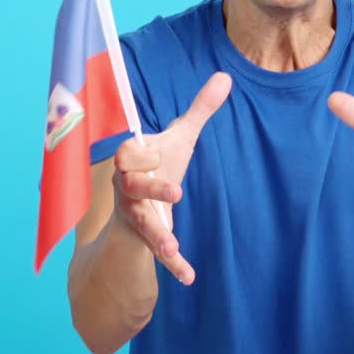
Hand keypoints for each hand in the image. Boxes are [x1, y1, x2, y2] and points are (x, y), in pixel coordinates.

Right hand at [110, 71, 230, 284]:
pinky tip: (189, 277)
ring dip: (157, 235)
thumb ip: (200, 109)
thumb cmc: (159, 165)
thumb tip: (227, 77)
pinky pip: (156, 252)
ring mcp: (134, 214)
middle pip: (131, 188)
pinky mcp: (144, 237)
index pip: (127, 155)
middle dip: (151, 189)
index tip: (157, 154)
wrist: (139, 202)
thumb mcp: (180, 138)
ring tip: (173, 247)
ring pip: (141, 223)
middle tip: (176, 193)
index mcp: (132, 160)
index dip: (140, 156)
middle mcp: (127, 188)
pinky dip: (173, 265)